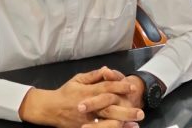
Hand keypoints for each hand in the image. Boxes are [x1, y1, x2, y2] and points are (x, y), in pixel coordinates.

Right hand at [18, 67, 136, 127]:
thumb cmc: (66, 92)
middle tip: (140, 111)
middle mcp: (89, 106)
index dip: (120, 86)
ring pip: (106, 122)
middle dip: (125, 110)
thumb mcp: (78, 79)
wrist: (51, 109)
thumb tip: (107, 69)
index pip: (106, 88)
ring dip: (122, 123)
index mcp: (87, 91)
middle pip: (109, 108)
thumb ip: (93, 75)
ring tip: (135, 124)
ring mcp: (87, 119)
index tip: (132, 87)